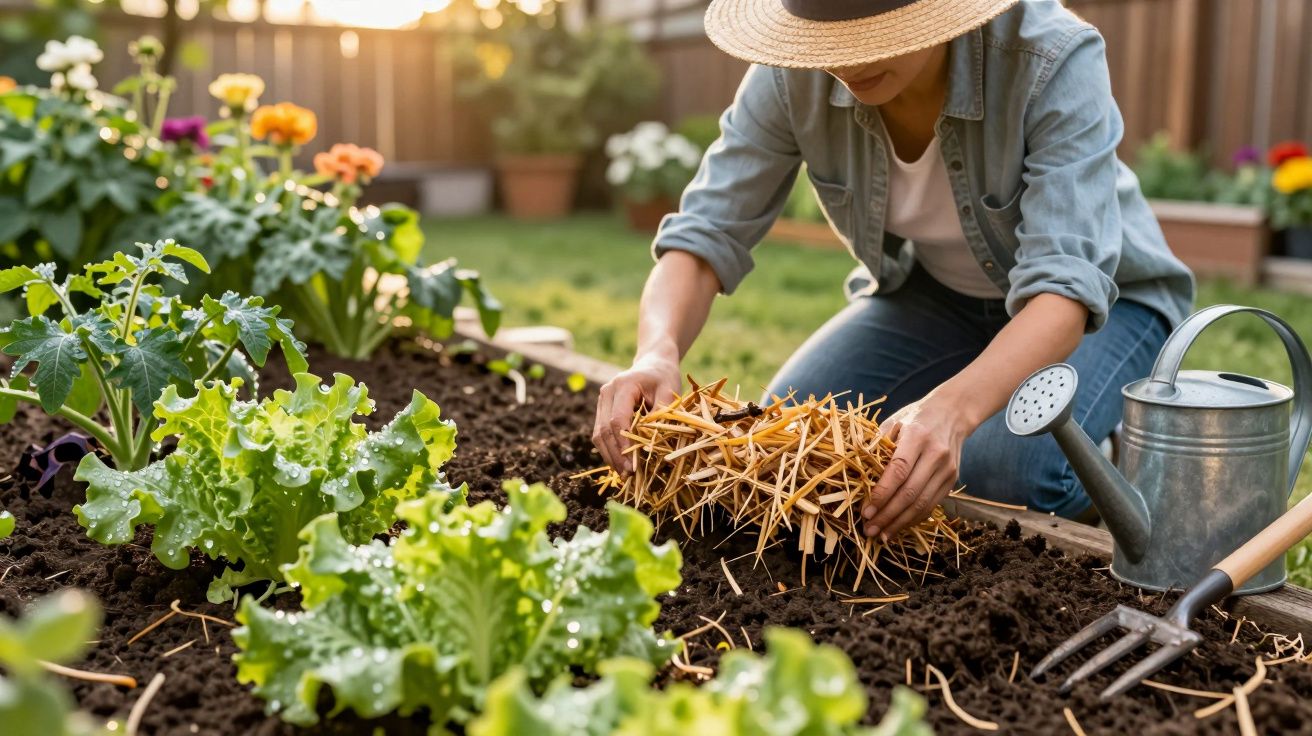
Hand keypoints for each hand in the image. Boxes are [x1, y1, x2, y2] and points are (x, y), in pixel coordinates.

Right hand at [593, 353, 680, 475]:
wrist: (653, 364)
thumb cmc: (665, 378)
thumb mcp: (670, 392)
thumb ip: (661, 416)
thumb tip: (652, 445)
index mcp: (623, 385)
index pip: (618, 420)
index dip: (624, 444)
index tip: (634, 464)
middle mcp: (606, 392)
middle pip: (605, 429)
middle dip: (616, 455)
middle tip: (628, 475)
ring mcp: (602, 401)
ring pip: (599, 434)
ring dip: (610, 456)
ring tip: (623, 475)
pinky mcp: (602, 410)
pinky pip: (602, 433)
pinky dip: (610, 450)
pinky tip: (620, 464)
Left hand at [861, 393, 972, 539]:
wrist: (953, 413)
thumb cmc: (915, 417)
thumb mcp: (894, 421)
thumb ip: (877, 444)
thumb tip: (856, 473)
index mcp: (918, 435)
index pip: (899, 470)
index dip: (882, 493)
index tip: (866, 511)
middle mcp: (936, 454)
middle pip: (910, 492)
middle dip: (887, 515)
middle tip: (869, 530)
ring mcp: (947, 469)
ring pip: (922, 503)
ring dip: (900, 522)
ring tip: (881, 535)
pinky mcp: (952, 480)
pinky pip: (931, 504)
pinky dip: (914, 519)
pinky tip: (898, 526)